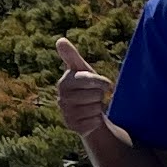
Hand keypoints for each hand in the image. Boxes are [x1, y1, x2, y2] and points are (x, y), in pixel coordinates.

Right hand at [51, 36, 117, 151]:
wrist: (83, 111)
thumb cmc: (84, 86)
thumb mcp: (81, 69)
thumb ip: (71, 55)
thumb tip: (60, 40)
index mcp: (64, 82)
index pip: (89, 80)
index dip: (101, 82)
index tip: (107, 84)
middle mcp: (61, 98)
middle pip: (95, 96)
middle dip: (99, 96)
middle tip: (94, 96)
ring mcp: (66, 113)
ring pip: (95, 110)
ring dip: (98, 108)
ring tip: (91, 106)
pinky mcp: (72, 127)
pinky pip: (94, 122)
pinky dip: (96, 120)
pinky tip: (90, 117)